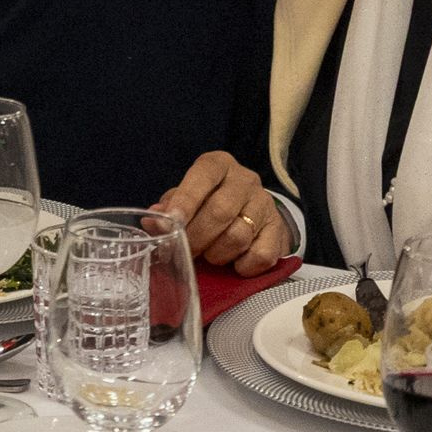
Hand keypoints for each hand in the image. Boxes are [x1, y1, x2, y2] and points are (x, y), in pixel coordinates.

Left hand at [149, 151, 287, 270]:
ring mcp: (265, 204)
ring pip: (238, 236)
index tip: (172, 222)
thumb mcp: (188, 199)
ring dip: (217, 254)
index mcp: (218, 165)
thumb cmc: (210, 205)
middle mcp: (245, 179)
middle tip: (186, 251)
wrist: (254, 217)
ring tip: (210, 256)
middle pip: (220, 211)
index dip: (186, 200)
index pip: (203, 175)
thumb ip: (170, 208)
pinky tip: (235, 264)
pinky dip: (243, 266)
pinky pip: (260, 255)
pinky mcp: (278, 231)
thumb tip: (153, 220)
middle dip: (197, 238)